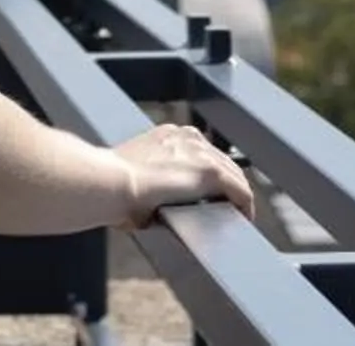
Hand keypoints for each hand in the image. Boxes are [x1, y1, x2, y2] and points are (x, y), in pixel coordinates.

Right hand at [114, 122, 253, 228]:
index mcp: (168, 135)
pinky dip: (244, 205)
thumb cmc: (111, 187)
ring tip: (235, 215)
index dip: (208, 175)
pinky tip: (244, 218)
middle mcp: (188, 137)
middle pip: (221, 161)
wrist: (110, 183)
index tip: (206, 193)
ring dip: (236, 195)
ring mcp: (201, 153)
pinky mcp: (211, 173)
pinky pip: (239, 191)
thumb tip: (150, 206)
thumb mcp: (135, 174)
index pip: (200, 153)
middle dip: (226, 185)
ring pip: (233, 175)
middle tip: (225, 207)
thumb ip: (149, 182)